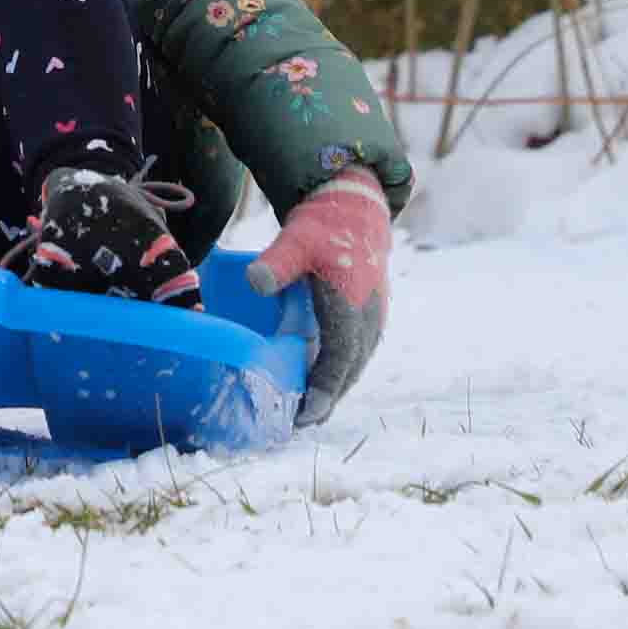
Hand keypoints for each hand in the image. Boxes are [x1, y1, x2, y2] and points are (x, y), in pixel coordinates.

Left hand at [246, 165, 391, 426]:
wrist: (355, 204)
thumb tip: (254, 282)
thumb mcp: (296, 239)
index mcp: (351, 305)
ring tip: (308, 412)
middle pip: (349, 371)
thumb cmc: (323, 224)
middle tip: (298, 424)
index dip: (324, 389)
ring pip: (355, 364)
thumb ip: (276, 263)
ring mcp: (374, 317)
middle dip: (326, 400)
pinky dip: (340, 371)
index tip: (306, 415)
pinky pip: (357, 352)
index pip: (340, 358)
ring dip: (334, 388)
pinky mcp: (371, 314)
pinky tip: (322, 379)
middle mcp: (368, 316)